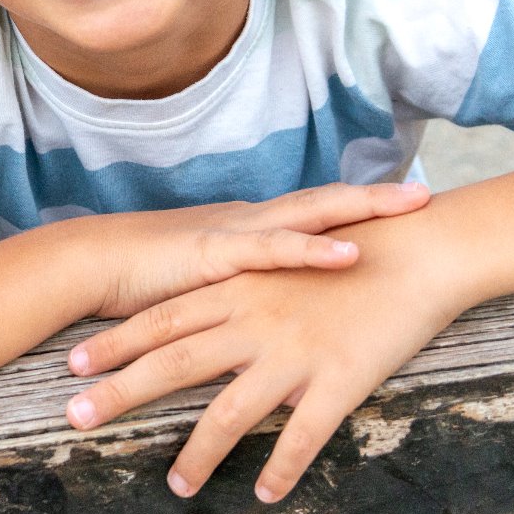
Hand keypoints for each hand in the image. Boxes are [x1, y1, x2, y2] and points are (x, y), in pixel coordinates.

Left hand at [65, 202, 460, 503]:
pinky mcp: (339, 379)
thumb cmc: (351, 253)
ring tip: (176, 488)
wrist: (417, 249)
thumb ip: (238, 296)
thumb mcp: (280, 267)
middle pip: (174, 361)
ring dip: (199, 453)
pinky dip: (283, 469)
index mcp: (238, 289)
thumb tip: (204, 320)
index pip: (161, 320)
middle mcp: (255, 320)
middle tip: (74, 418)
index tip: (71, 367)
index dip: (115, 344)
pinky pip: (304, 436)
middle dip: (120, 392)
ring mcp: (294, 352)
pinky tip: (264, 494)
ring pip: (232, 412)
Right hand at [90, 179, 430, 318]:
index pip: (311, 213)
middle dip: (376, 200)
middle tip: (426, 194)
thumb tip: (267, 318)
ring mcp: (233, 234)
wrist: (88, 266)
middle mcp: (247, 224)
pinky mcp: (214, 253)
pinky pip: (274, 250)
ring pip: (310, 214)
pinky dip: (314, 250)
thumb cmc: (137, 281)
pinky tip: (349, 252)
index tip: (400, 204)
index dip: (356, 208)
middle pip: (323, 203)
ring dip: (362, 209)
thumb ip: (239, 299)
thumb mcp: (202, 291)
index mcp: (246, 231)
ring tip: (410, 204)